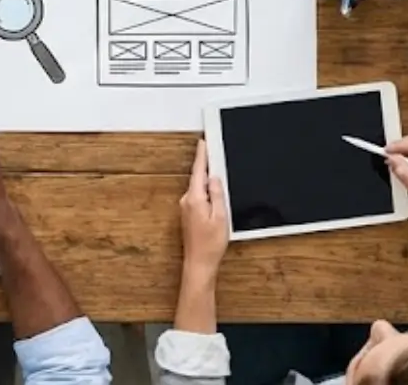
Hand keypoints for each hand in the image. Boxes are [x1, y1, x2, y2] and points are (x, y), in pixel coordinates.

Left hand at [178, 140, 227, 274]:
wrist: (199, 263)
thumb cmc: (210, 244)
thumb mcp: (221, 217)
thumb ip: (217, 195)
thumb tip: (214, 178)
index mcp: (195, 199)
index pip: (199, 171)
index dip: (202, 155)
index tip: (203, 143)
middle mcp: (187, 201)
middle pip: (198, 178)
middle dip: (206, 167)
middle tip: (214, 154)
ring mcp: (186, 208)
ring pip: (199, 188)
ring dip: (207, 183)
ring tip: (219, 179)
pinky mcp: (188, 214)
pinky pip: (198, 197)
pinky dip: (206, 193)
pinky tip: (214, 197)